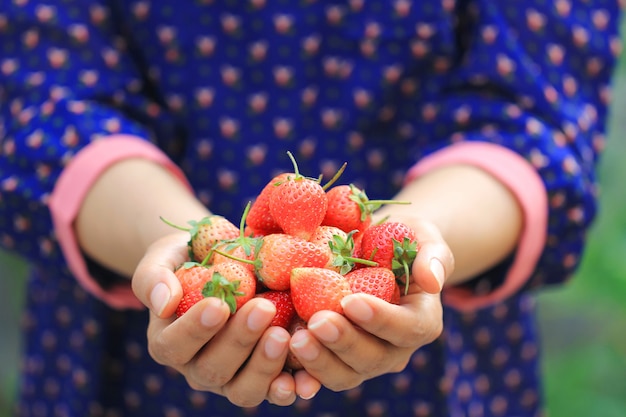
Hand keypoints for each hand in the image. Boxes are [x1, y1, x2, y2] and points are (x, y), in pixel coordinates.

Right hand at [131, 233, 320, 405]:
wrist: (222, 263)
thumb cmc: (189, 258)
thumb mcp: (164, 256)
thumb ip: (154, 276)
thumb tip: (164, 301)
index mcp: (168, 341)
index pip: (174, 344)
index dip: (195, 329)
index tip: (218, 304)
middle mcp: (196, 366)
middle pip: (213, 369)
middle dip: (239, 341)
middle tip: (264, 309)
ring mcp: (231, 377)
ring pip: (244, 390)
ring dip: (265, 366)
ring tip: (284, 335)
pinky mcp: (262, 378)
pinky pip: (275, 391)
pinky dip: (291, 388)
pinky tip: (307, 378)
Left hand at [288, 216, 452, 391]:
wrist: (375, 251)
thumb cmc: (403, 240)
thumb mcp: (423, 237)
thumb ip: (433, 256)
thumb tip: (432, 281)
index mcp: (421, 322)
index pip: (406, 328)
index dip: (380, 319)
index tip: (351, 301)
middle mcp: (394, 349)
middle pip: (373, 357)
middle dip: (344, 342)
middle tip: (317, 321)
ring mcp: (364, 359)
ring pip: (344, 373)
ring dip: (319, 360)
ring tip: (295, 338)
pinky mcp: (335, 359)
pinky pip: (318, 373)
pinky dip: (300, 369)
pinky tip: (280, 353)